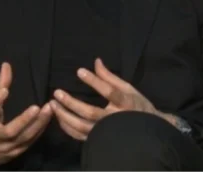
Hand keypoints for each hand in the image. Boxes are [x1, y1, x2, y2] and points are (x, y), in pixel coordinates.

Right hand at [0, 62, 52, 165]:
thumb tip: (6, 65)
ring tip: (49, 109)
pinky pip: (29, 142)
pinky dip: (39, 131)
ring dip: (37, 124)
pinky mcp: (14, 153)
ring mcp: (5, 148)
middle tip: (37, 107)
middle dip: (24, 120)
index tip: (4, 90)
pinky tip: (48, 120)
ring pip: (23, 138)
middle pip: (10, 131)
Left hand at [50, 58, 170, 140]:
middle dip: (71, 103)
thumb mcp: (128, 88)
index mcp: (126, 104)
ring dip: (65, 116)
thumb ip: (110, 77)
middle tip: (56, 92)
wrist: (149, 133)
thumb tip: (96, 61)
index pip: (109, 92)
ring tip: (53, 104)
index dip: (94, 81)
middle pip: (91, 112)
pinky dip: (67, 128)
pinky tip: (59, 117)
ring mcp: (107, 133)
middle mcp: (115, 120)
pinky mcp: (99, 140)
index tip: (79, 71)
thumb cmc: (138, 107)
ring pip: (82, 127)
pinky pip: (80, 136)